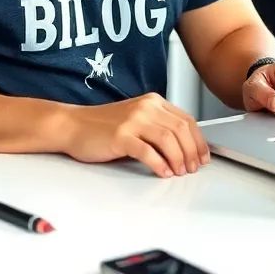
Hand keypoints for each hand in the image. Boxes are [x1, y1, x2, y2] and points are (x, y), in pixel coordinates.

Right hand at [61, 93, 209, 177]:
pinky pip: (147, 151)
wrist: (72, 125)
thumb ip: (157, 127)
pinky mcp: (121, 136)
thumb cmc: (102, 126)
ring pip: (168, 140)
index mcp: (152, 102)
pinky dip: (159, 164)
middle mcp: (145, 107)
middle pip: (181, 130)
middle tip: (193, 168)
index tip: (202, 156)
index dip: (198, 141)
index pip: (186, 119)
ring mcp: (132, 120)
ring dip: (178, 159)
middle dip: (191, 152)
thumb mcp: (136, 119)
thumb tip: (183, 149)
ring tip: (179, 172)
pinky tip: (163, 172)